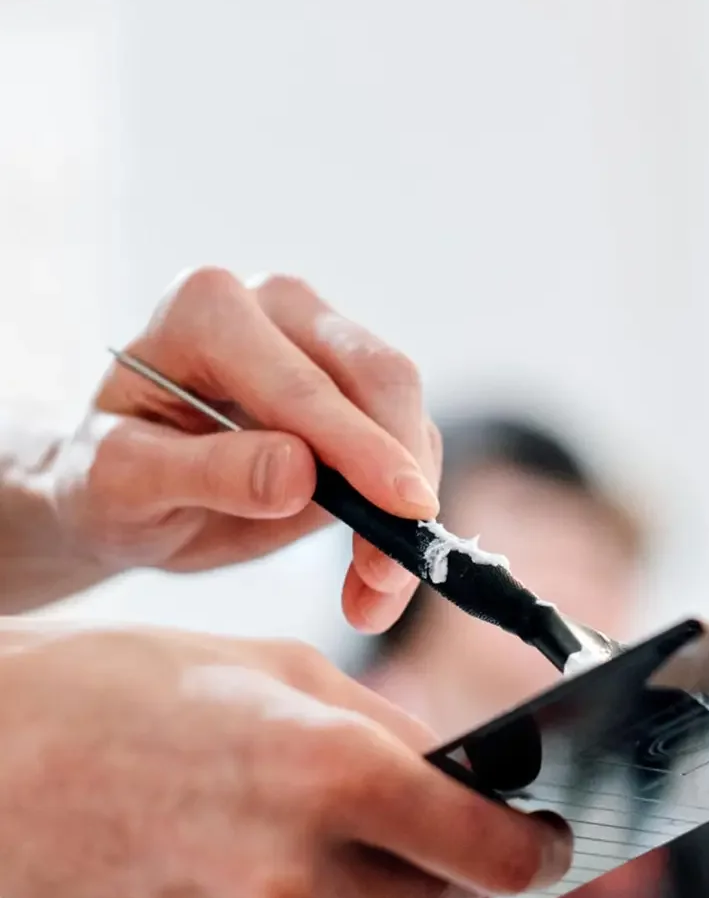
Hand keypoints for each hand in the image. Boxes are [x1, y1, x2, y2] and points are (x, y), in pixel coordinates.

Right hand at [0, 622, 571, 897]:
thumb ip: (387, 731)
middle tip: (445, 824)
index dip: (534, 849)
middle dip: (454, 862)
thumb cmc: (140, 682)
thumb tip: (462, 776)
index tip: (547, 841)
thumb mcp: (284, 668)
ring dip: (383, 893)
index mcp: (331, 772)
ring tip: (344, 833)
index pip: (488, 849)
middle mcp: (295, 870)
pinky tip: (268, 863)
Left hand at [53, 268, 442, 630]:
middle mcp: (276, 305)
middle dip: (398, 477)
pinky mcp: (358, 385)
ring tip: (374, 592)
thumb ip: (205, 473)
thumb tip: (299, 474)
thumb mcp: (123, 485)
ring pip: (405, 409)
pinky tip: (371, 576)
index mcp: (206, 309)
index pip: (303, 385)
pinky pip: (409, 439)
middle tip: (394, 570)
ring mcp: (325, 338)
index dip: (361, 451)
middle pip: (378, 377)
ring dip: (408, 505)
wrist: (128, 489)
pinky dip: (401, 512)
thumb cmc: (111, 479)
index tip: (405, 513)